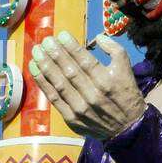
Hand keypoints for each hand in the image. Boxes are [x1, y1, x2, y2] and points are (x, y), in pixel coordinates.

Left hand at [29, 32, 146, 140]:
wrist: (127, 128)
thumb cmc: (125, 94)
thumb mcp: (127, 69)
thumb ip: (114, 50)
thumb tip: (98, 37)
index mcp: (106, 80)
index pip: (84, 60)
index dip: (71, 47)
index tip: (60, 35)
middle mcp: (92, 94)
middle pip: (69, 70)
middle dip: (55, 54)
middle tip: (45, 40)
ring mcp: (80, 107)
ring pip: (59, 83)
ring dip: (45, 66)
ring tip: (36, 51)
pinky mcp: (71, 118)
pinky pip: (54, 98)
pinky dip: (42, 83)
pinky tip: (35, 69)